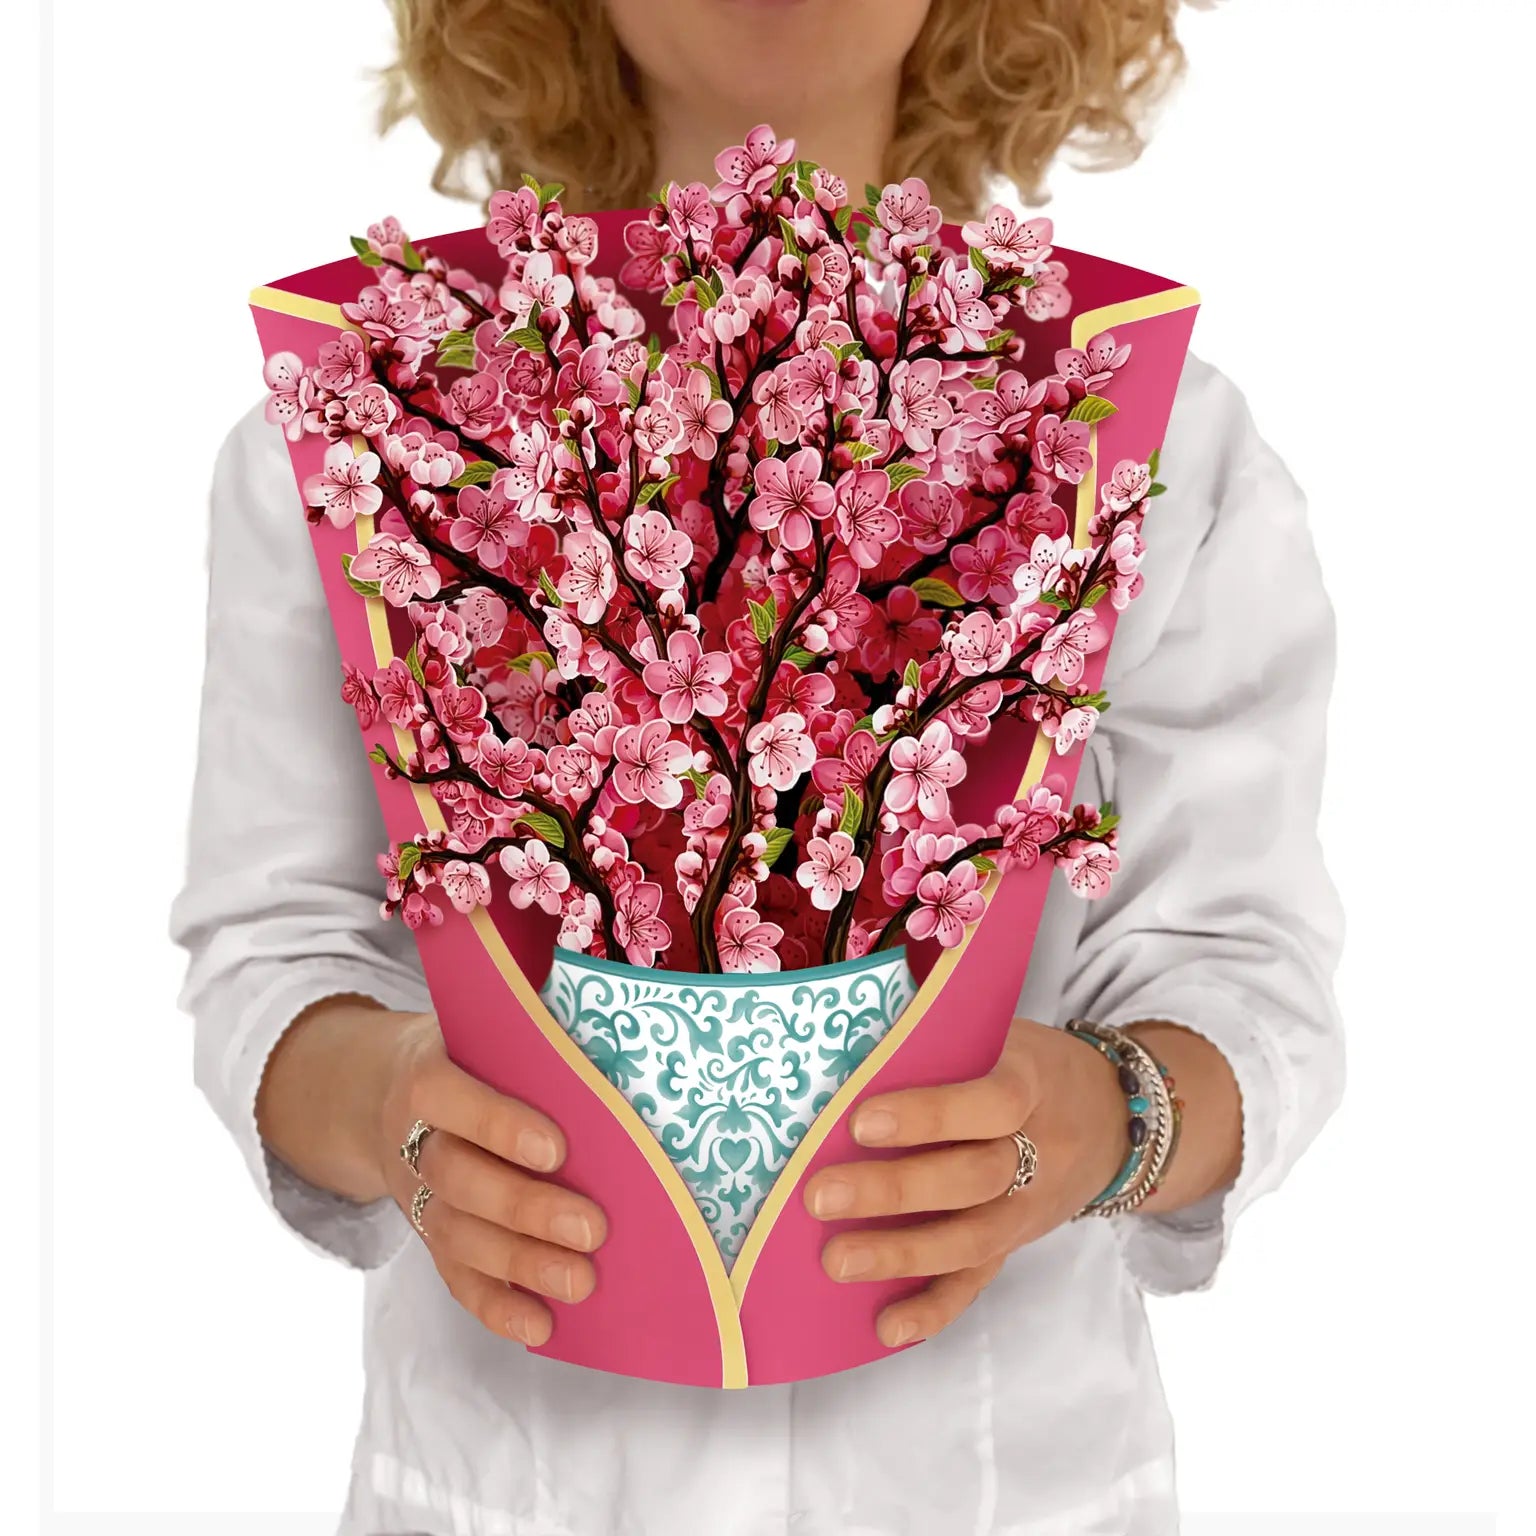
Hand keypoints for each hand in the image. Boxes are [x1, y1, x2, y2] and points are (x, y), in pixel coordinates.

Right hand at [376, 1013, 607, 1346]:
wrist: (384, 1092)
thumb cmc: (469, 1057)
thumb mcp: (482, 1032)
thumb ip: (530, 1042)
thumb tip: (621, 1049)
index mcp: (425, 1077)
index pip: (452, 1100)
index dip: (499, 1127)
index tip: (558, 1149)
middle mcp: (412, 1140)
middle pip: (457, 1179)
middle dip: (525, 1209)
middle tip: (593, 1229)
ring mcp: (416, 1196)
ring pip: (458, 1236)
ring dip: (520, 1265)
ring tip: (581, 1282)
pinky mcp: (428, 1239)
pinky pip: (455, 1279)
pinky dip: (497, 1307)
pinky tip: (541, 1326)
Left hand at [802, 1017, 1126, 1348]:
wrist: (1113, 1114)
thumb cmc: (1026, 1062)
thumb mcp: (1002, 1032)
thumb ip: (942, 1036)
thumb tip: (854, 1023)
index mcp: (1033, 1083)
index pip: (991, 1103)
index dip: (930, 1115)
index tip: (861, 1120)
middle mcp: (1041, 1151)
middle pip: (975, 1178)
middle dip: (894, 1191)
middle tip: (819, 1196)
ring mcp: (1032, 1206)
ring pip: (973, 1238)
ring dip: (901, 1255)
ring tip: (835, 1262)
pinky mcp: (1018, 1242)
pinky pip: (980, 1281)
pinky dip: (934, 1309)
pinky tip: (886, 1326)